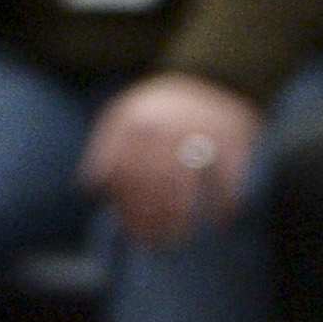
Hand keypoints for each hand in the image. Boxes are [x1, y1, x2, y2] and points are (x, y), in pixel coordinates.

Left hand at [78, 74, 263, 246]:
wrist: (217, 77)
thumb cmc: (165, 106)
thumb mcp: (125, 114)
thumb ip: (106, 147)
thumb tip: (89, 185)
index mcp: (134, 124)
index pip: (123, 175)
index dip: (126, 207)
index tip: (132, 231)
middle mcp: (163, 130)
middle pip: (149, 187)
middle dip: (149, 219)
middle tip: (154, 244)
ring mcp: (198, 136)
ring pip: (182, 188)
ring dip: (178, 219)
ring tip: (177, 240)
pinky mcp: (233, 143)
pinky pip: (228, 181)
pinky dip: (226, 205)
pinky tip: (222, 221)